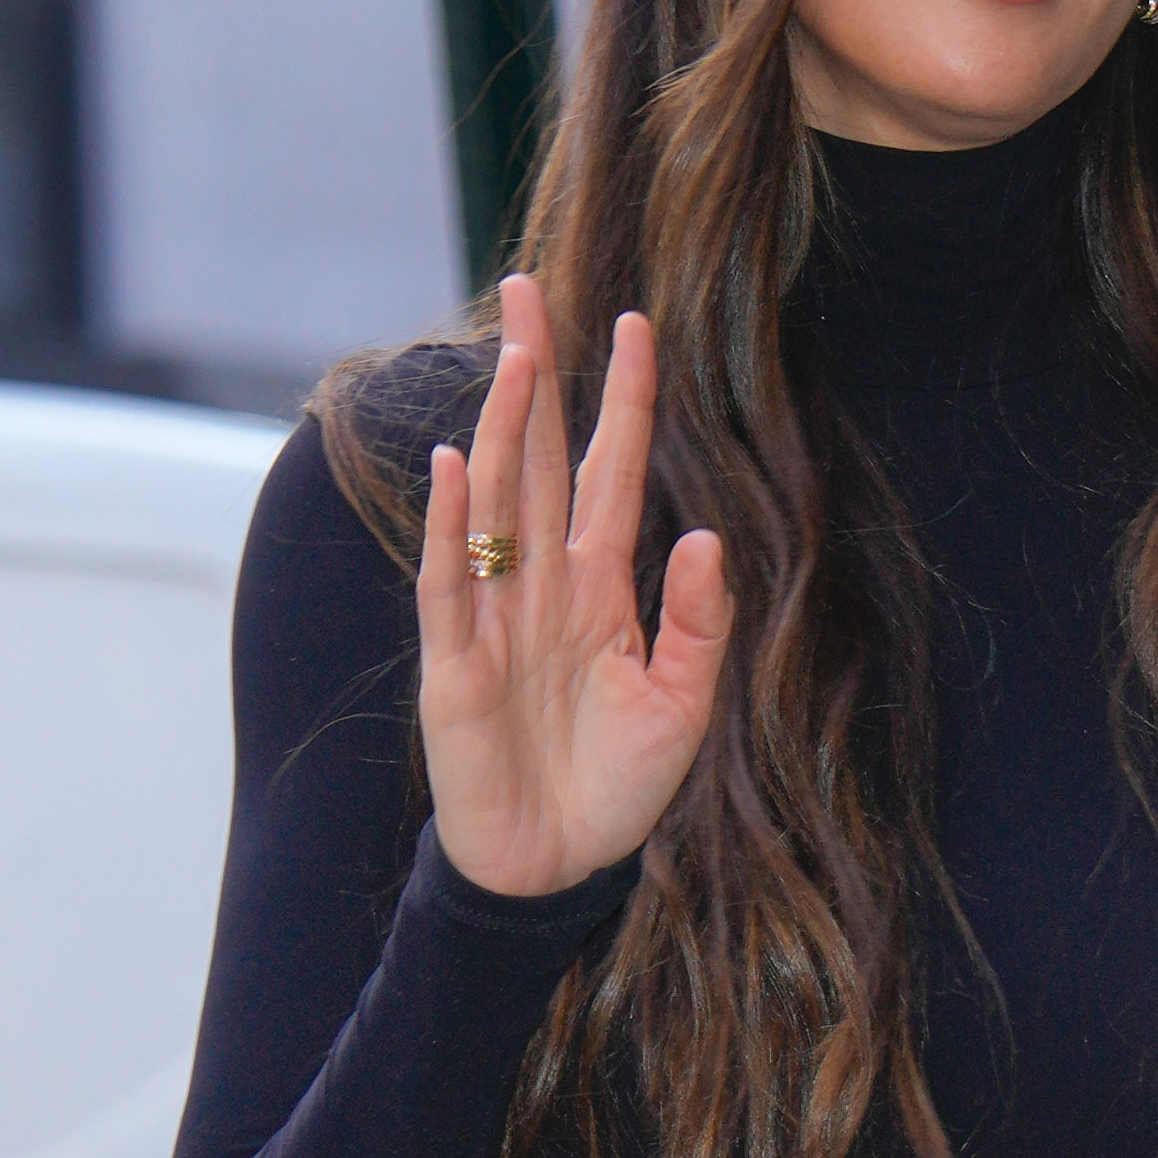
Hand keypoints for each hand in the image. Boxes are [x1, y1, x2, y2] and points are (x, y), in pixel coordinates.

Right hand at [417, 275, 732, 902]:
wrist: (556, 868)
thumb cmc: (617, 789)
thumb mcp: (683, 707)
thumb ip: (698, 625)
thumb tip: (707, 536)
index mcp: (600, 587)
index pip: (610, 471)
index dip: (622, 401)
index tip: (635, 325)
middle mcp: (542, 585)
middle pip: (539, 458)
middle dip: (536, 375)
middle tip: (529, 289)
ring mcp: (494, 617)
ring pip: (495, 500)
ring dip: (502, 428)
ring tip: (511, 354)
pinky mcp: (455, 664)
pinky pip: (450, 581)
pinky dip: (450, 525)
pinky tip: (456, 463)